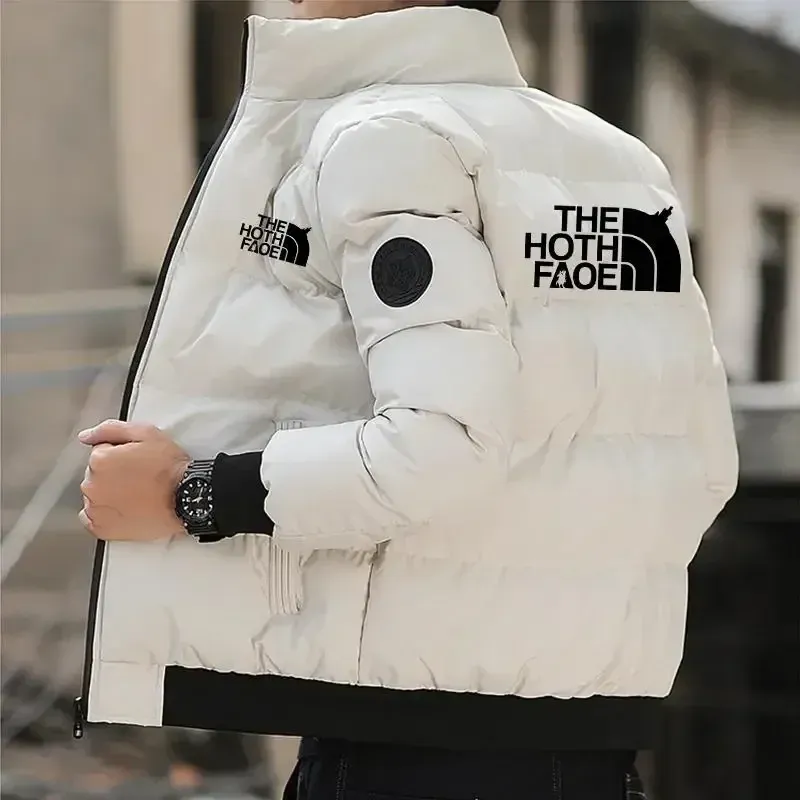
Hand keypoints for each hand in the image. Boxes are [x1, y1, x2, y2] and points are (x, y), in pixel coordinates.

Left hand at [77, 419, 190, 541]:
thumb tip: (86, 436)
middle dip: (114, 474)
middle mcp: (92, 485)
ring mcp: (96, 508)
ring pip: (96, 495)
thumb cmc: (170, 468)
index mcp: (100, 460)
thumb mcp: (146, 433)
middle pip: (97, 474)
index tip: (137, 460)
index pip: (100, 452)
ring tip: (137, 493)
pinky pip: (92, 518)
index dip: (122, 454)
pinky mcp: (102, 528)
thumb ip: (110, 429)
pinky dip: (105, 513)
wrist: (186, 498)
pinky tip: (125, 508)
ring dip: (110, 493)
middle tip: (140, 477)